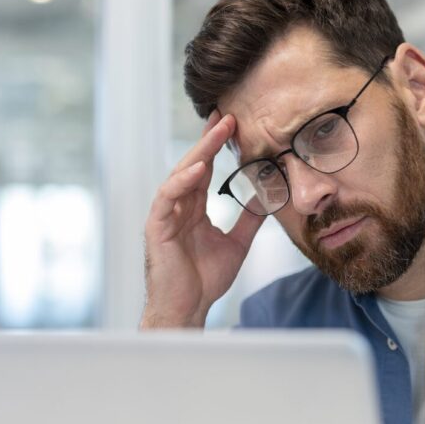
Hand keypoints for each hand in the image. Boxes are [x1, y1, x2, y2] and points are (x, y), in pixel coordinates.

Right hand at [141, 111, 265, 327]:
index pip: (204, 170)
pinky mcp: (156, 227)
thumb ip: (249, 220)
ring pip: (180, 174)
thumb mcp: (236, 244)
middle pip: (193, 164)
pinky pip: (167, 197)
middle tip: (226, 115)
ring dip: (199, 152)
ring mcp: (165, 215)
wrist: (187, 311)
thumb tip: (268, 198)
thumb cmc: (204, 281)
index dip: (217, 146)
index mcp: (193, 209)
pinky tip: (199, 168)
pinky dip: (183, 181)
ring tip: (217, 132)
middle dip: (209, 139)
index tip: (233, 123)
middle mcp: (178, 207)